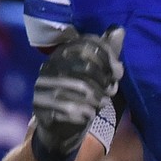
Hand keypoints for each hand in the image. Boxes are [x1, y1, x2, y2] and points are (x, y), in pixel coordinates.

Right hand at [31, 27, 124, 160]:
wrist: (61, 130)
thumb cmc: (82, 97)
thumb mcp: (97, 74)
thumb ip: (106, 53)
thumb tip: (119, 30)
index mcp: (60, 54)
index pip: (86, 45)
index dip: (108, 57)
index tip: (118, 73)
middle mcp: (47, 67)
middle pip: (86, 68)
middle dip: (104, 81)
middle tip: (111, 92)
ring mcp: (41, 89)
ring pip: (81, 90)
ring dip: (98, 99)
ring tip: (102, 103)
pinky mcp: (41, 109)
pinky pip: (71, 110)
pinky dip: (87, 113)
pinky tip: (90, 115)